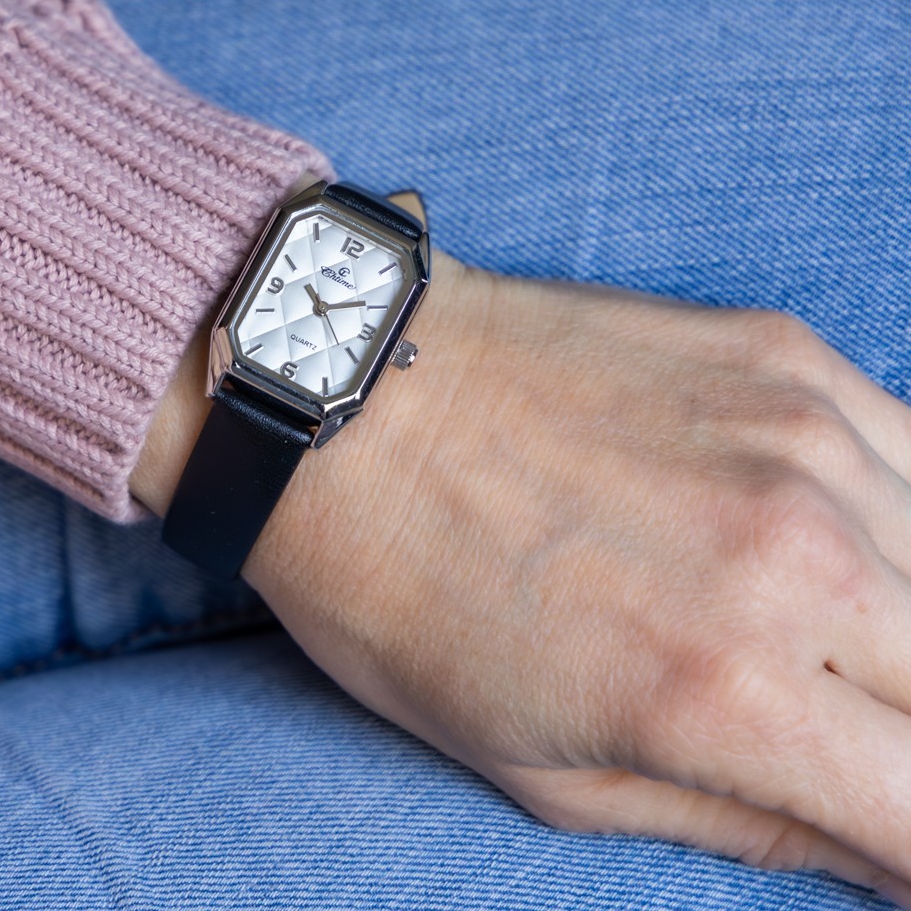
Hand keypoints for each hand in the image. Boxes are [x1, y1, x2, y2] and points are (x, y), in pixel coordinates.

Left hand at [237, 255, 910, 905]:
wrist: (351, 404)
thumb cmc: (405, 590)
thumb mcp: (543, 769)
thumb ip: (737, 821)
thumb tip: (875, 851)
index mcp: (731, 694)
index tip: (882, 827)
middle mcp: (800, 561)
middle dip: (901, 730)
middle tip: (823, 723)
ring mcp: (801, 438)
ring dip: (898, 622)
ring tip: (809, 630)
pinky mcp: (783, 354)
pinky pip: (909, 451)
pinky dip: (890, 514)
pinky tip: (818, 529)